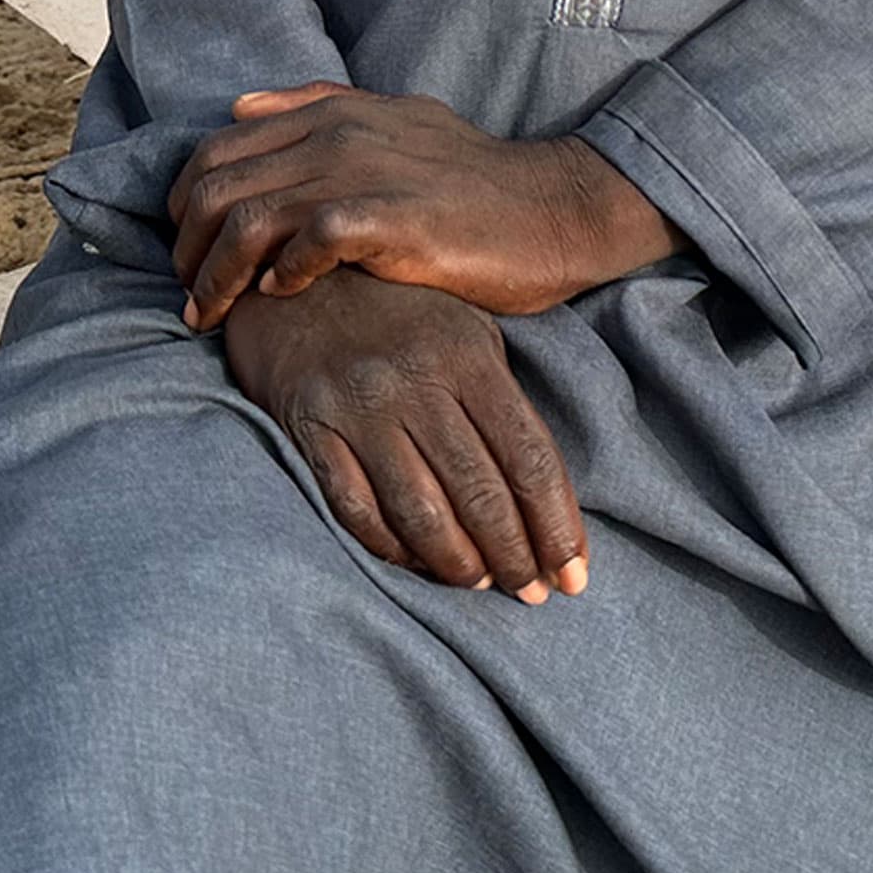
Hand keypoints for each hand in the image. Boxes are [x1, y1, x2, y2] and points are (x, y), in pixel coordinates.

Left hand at [170, 85, 669, 331]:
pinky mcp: (392, 219)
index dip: (184, 208)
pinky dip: (279, 275)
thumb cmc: (472, 179)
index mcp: (329, 111)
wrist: (553, 209)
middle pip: (214, 188)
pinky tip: (284, 297)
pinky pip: (304, 244)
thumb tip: (240, 106)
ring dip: (217, 277)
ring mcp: (363, 173)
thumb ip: (317, 107)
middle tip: (193, 298)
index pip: (214, 150)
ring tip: (213, 317)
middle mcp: (336, 133)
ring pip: (245, 221)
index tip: (189, 255)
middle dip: (186, 251)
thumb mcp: (394, 121)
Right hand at [221, 269, 587, 600]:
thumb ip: (500, 399)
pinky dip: (391, 549)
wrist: (298, 279)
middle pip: (480, 492)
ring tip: (479, 582)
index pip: (528, 457)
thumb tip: (546, 493)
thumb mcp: (463, 329)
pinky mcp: (312, 429)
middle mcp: (416, 381)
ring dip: (457, 563)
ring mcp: (360, 407)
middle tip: (531, 593)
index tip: (574, 574)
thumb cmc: (399, 313)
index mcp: (468, 356)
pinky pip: (356, 510)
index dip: (557, 524)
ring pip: (421, 511)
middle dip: (515, 556)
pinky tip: (416, 563)